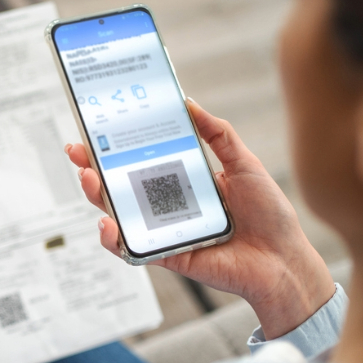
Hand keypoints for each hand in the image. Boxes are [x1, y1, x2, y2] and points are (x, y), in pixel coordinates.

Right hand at [66, 99, 333, 338]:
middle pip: (121, 186)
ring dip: (98, 198)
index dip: (114, 148)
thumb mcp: (245, 164)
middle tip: (78, 153)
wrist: (284, 259)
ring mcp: (163, 231)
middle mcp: (168, 206)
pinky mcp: (166, 255)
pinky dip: (114, 238)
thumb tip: (189, 103)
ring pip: (119, 215)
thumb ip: (218, 134)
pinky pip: (132, 248)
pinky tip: (107, 224)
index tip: (94, 131)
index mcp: (182, 181)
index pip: (140, 161)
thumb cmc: (269, 214)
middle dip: (93, 169)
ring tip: (89, 180)